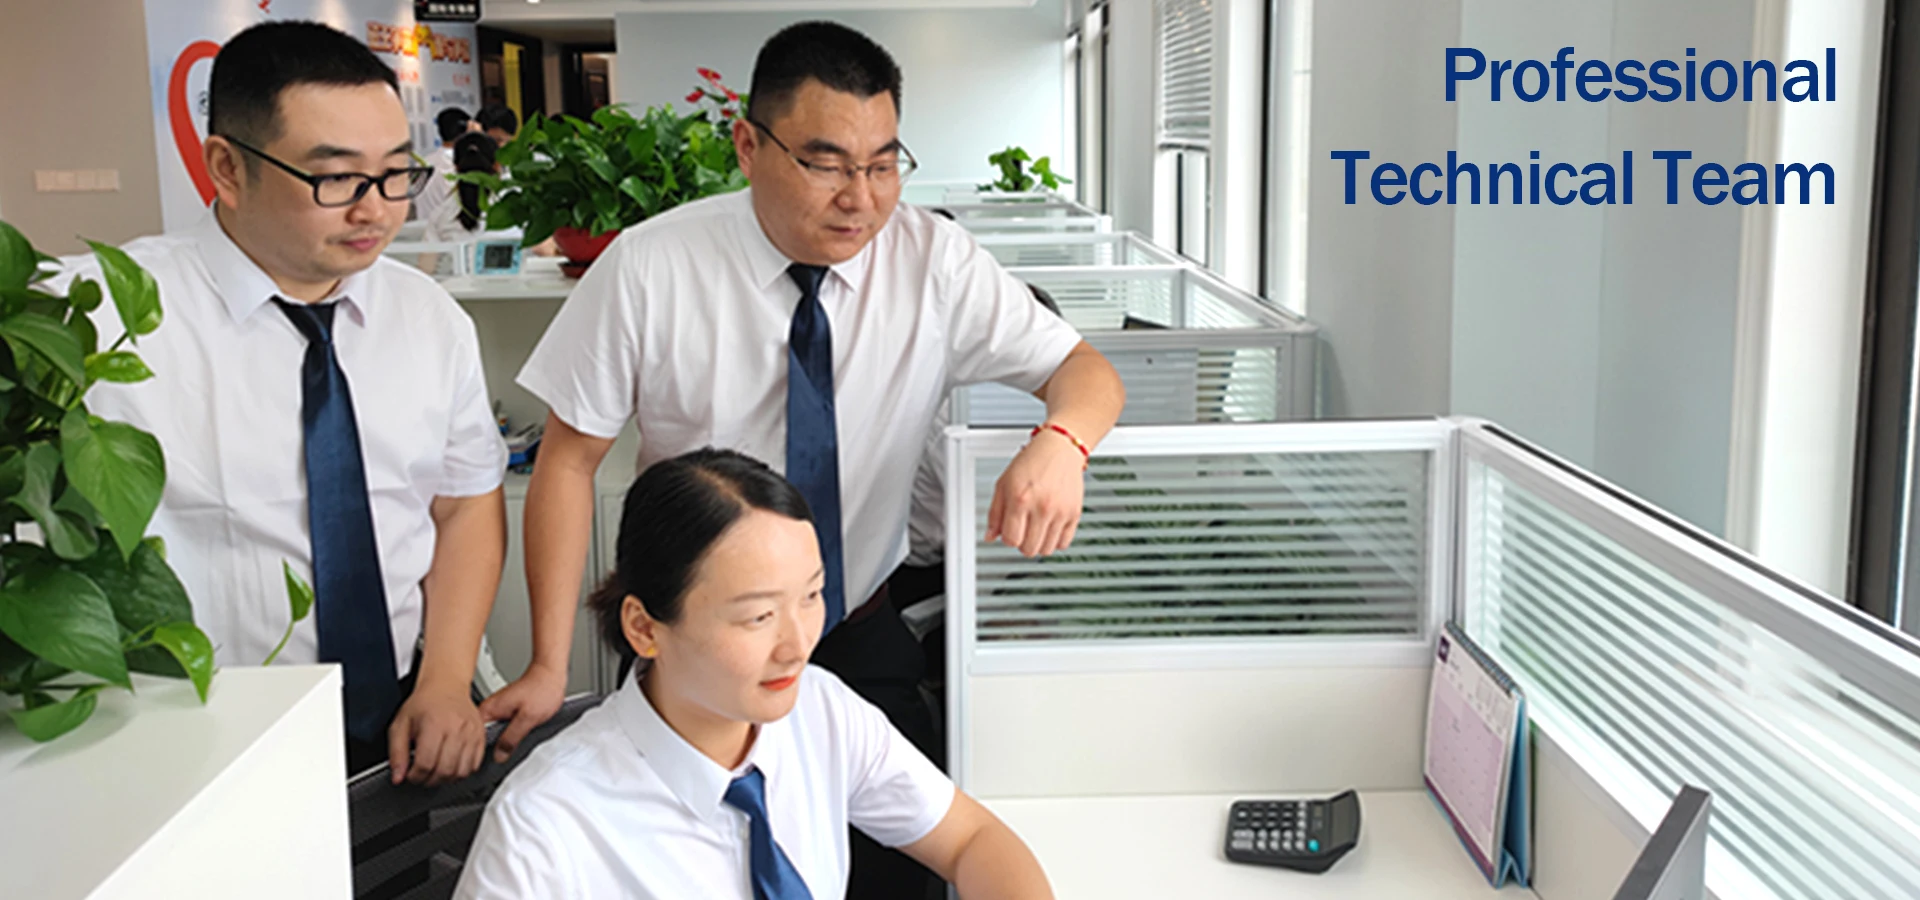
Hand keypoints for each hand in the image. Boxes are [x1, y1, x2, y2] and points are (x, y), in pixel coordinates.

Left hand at [387, 683, 486, 786]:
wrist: (446, 686)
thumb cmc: (424, 703)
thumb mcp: (400, 724)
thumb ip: (396, 752)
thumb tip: (398, 776)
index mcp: (434, 725)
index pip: (425, 764)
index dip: (415, 776)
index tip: (411, 774)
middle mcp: (456, 729)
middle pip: (444, 771)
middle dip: (429, 780)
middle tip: (422, 775)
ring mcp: (471, 733)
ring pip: (460, 772)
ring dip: (446, 778)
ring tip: (436, 771)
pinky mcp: (481, 736)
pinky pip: (474, 765)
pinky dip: (462, 771)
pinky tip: (451, 765)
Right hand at [477, 662, 567, 763]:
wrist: (550, 674)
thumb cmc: (542, 690)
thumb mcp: (528, 718)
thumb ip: (512, 738)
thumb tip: (499, 756)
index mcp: (488, 710)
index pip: (474, 738)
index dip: (480, 753)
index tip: (488, 763)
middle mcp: (488, 709)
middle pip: (481, 737)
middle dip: (491, 749)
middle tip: (504, 755)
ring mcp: (495, 710)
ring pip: (491, 733)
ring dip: (499, 742)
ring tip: (510, 747)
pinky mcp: (504, 711)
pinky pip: (500, 728)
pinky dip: (506, 735)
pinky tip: (514, 738)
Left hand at [984, 430, 1086, 556]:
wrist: (1058, 449)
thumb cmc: (1031, 463)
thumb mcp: (1003, 483)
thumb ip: (995, 513)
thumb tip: (990, 536)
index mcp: (1020, 499)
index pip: (1011, 540)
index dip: (1008, 538)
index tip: (1010, 531)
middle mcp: (1041, 507)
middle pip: (1029, 549)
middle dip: (1022, 544)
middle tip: (1023, 531)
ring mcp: (1060, 512)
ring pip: (1046, 550)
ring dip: (1038, 544)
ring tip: (1036, 530)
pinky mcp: (1074, 513)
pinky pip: (1064, 543)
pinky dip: (1055, 541)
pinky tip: (1050, 529)